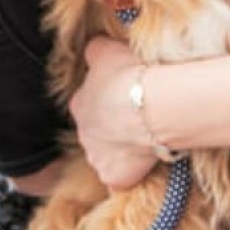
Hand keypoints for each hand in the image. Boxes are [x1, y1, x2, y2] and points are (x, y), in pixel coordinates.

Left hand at [68, 37, 162, 190]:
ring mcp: (97, 157)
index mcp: (79, 103)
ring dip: (121, 150)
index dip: (109, 101)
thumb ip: (95, 51)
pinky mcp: (114, 177)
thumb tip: (94, 49)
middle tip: (138, 118)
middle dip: (113, 128)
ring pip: (106, 156)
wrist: (150, 104)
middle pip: (97, 132)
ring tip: (145, 139)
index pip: (89, 103)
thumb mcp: (106, 49)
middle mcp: (83, 132)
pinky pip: (119, 180)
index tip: (127, 97)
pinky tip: (144, 165)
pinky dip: (129, 174)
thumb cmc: (130, 74)